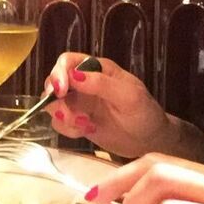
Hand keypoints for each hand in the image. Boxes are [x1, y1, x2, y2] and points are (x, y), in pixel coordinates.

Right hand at [44, 52, 172, 157]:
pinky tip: (85, 132)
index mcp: (97, 69)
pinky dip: (67, 129)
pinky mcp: (77, 122)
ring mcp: (79, 103)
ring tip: (83, 125)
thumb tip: (74, 75)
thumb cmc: (144, 113)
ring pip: (53, 103)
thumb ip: (102, 84)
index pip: (67, 61)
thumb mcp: (129, 96)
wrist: (151, 141)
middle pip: (54, 81)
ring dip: (62, 115)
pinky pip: (59, 123)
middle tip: (67, 114)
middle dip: (55, 98)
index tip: (60, 91)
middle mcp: (83, 83)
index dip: (58, 73)